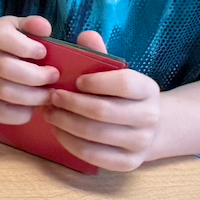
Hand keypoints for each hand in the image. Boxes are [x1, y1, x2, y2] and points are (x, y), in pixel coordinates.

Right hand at [0, 14, 58, 123]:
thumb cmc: (16, 42)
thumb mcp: (23, 27)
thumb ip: (34, 25)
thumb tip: (44, 28)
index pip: (2, 38)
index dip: (26, 47)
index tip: (44, 53)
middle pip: (4, 68)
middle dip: (36, 76)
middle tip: (54, 77)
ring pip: (3, 92)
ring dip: (32, 97)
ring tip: (49, 95)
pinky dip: (20, 113)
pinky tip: (33, 108)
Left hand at [43, 31, 161, 170]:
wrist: (150, 127)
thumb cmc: (122, 95)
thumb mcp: (116, 73)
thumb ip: (100, 55)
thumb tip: (86, 36)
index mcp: (148, 90)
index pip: (124, 83)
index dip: (96, 81)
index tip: (74, 80)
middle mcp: (150, 117)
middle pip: (103, 111)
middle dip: (70, 103)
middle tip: (51, 96)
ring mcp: (141, 143)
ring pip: (95, 134)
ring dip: (65, 122)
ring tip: (49, 112)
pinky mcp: (128, 163)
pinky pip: (94, 154)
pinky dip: (70, 142)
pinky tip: (58, 130)